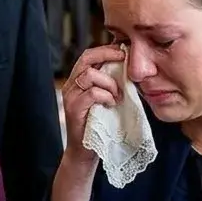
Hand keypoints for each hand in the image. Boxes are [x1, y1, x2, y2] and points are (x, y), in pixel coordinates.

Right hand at [61, 44, 125, 159]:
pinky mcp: (74, 109)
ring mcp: (71, 96)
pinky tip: (112, 103)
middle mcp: (71, 85)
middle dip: (107, 55)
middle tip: (125, 59)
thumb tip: (130, 67)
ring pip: (89, 75)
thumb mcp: (106, 99)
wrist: (86, 151)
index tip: (124, 50)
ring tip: (117, 95)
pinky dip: (106, 96)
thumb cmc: (100, 125)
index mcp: (78, 80)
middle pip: (86, 58)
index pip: (89, 55)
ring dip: (109, 82)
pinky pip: (92, 93)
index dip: (106, 49)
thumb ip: (111, 83)